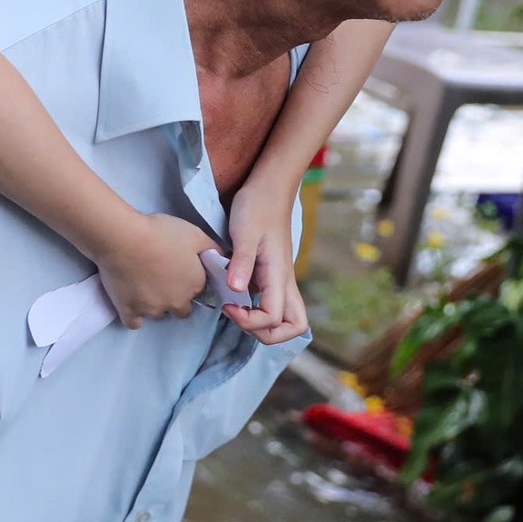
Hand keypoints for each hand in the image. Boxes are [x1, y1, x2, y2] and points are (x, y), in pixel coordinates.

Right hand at [93, 212, 217, 329]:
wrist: (125, 238)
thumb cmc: (161, 233)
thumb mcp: (195, 234)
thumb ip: (211, 249)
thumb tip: (222, 258)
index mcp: (194, 285)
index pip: (200, 292)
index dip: (192, 281)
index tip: (182, 271)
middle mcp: (176, 302)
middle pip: (182, 310)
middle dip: (177, 298)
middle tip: (164, 279)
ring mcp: (152, 309)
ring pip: (159, 314)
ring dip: (156, 304)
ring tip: (144, 284)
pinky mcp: (129, 311)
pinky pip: (134, 323)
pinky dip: (134, 315)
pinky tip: (133, 302)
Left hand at [220, 180, 308, 345]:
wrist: (269, 187)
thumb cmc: (257, 206)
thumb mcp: (245, 232)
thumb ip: (242, 262)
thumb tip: (236, 291)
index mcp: (279, 275)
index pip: (274, 317)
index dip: (250, 321)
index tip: (228, 305)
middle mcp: (284, 282)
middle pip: (294, 327)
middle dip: (267, 334)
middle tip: (238, 316)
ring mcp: (280, 279)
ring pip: (286, 317)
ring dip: (264, 325)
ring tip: (237, 310)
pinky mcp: (272, 274)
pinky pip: (273, 303)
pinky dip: (258, 310)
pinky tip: (236, 297)